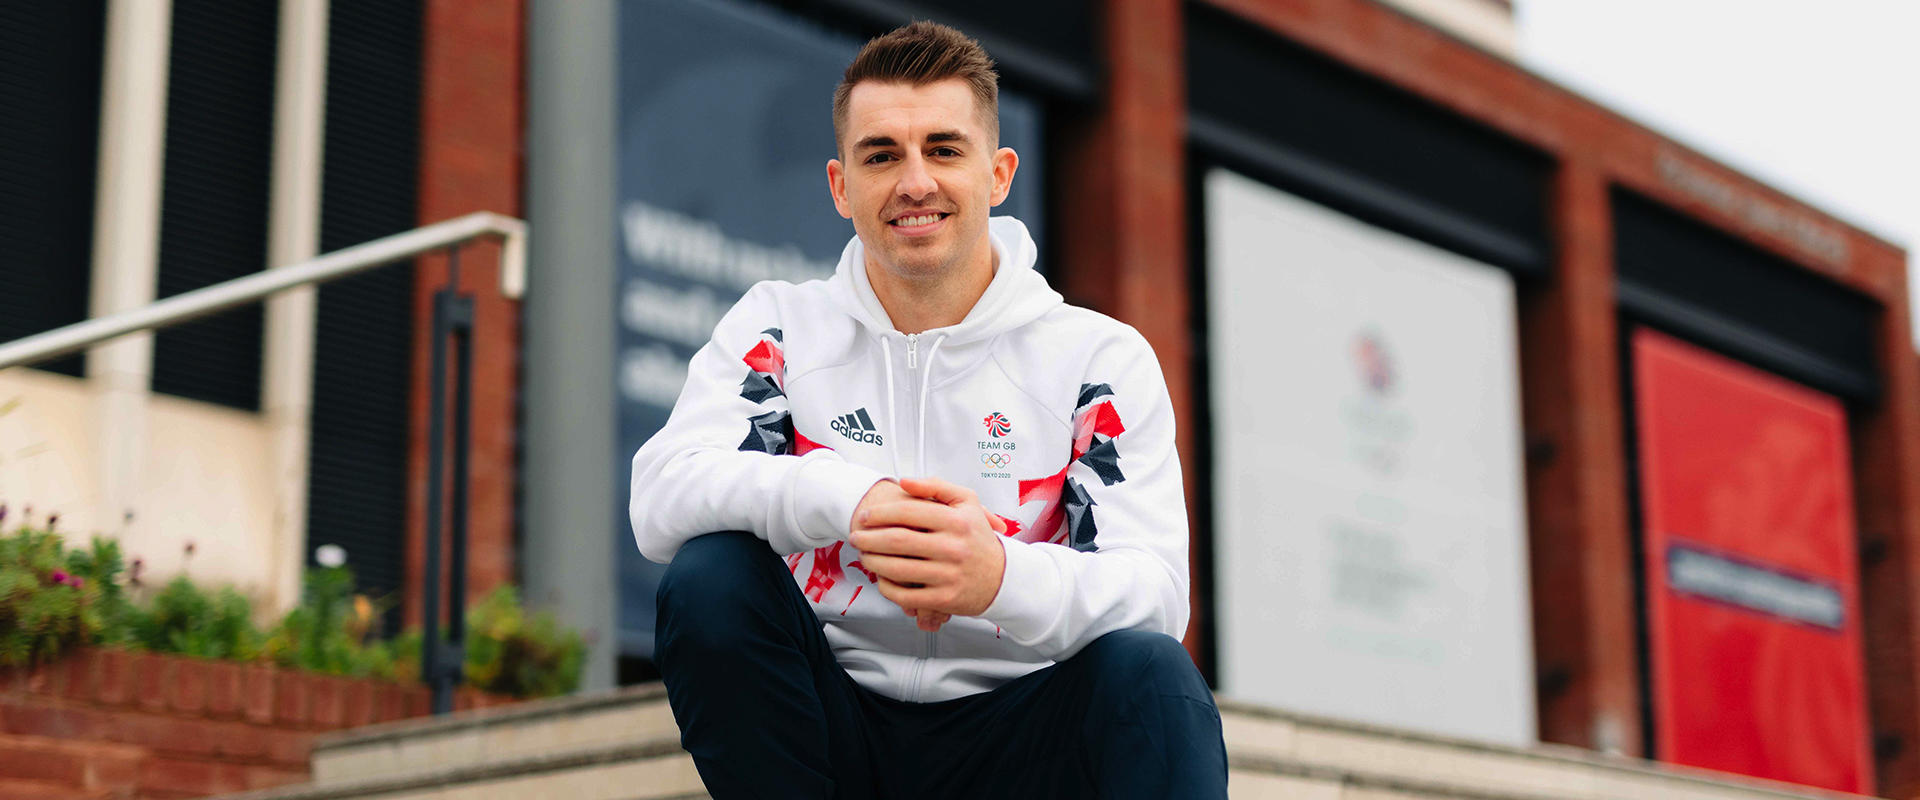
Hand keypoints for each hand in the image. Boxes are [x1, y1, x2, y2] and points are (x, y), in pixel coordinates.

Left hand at [850, 477, 1007, 627]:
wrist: (1003, 577)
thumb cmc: (978, 538)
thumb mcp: (967, 502)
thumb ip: (936, 487)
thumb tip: (904, 481)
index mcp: (957, 521)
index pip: (908, 512)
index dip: (879, 514)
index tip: (865, 517)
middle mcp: (953, 547)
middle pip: (897, 541)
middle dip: (868, 538)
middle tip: (856, 537)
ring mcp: (948, 575)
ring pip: (897, 569)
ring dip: (872, 562)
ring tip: (863, 556)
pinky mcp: (944, 599)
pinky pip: (906, 596)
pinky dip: (887, 588)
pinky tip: (881, 579)